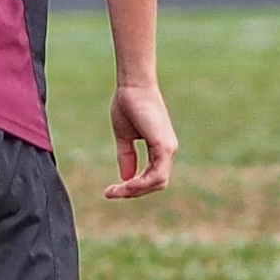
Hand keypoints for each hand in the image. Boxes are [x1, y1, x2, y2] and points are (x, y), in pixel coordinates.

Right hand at [105, 81, 177, 198]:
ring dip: (135, 190)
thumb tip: (126, 178)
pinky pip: (157, 175)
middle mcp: (168, 150)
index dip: (133, 187)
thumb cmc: (128, 104)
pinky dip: (142, 183)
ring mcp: (168, 149)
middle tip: (110, 193)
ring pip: (157, 183)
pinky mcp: (164, 146)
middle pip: (155, 184)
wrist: (132, 86)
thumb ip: (127, 156)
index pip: (151, 177)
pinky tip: (126, 184)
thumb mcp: (124, 136)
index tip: (111, 190)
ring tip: (115, 190)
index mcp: (160, 148)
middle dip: (133, 192)